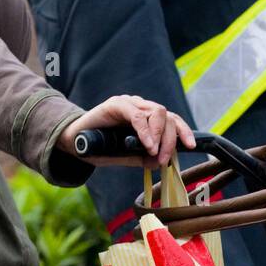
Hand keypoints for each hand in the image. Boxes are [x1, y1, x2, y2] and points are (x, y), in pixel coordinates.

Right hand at [57, 95, 195, 168]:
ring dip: (160, 135)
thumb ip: (142, 157)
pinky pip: (137, 115)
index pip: (172, 120)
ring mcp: (129, 104)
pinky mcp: (116, 104)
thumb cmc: (99, 148)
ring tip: (154, 153)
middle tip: (164, 159)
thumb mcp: (125, 156)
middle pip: (168, 116)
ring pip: (157, 112)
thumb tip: (160, 162)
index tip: (191, 146)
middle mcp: (140, 107)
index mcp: (146, 117)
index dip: (183, 132)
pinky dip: (145, 131)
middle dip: (171, 139)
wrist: (74, 142)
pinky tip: (147, 145)